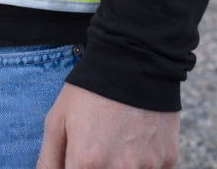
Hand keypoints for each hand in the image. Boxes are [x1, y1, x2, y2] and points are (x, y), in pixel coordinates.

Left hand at [36, 82, 179, 168]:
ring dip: (120, 166)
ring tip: (116, 139)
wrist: (135, 58)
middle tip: (97, 146)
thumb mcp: (58, 119)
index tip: (76, 159)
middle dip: (96, 166)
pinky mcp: (167, 161)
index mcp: (86, 162)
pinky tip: (136, 137)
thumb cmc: (91, 88)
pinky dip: (142, 161)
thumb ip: (49, 159)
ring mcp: (146, 167)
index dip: (75, 167)